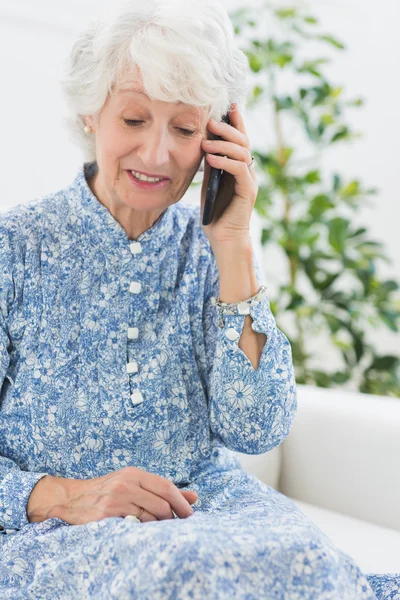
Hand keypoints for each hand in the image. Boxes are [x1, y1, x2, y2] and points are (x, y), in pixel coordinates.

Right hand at [31, 467, 197, 524]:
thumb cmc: (108, 491)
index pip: (166, 486)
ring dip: (157, 528)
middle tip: (174, 527)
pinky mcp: (104, 516)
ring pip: (149, 519)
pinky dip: (141, 532)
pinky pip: (133, 527)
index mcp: (133, 473)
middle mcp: (125, 484)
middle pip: (161, 505)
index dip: (181, 502)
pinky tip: (140, 532)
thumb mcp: (133, 483)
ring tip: (156, 530)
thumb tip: (194, 497)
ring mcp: (114, 500)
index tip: (190, 515)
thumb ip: (161, 489)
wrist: (71, 498)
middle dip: (172, 519)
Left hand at [200, 104, 257, 248]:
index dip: (236, 121)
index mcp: (239, 167)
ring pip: (243, 153)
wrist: (223, 238)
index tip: (228, 105)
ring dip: (224, 144)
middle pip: (244, 141)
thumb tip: (203, 142)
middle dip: (229, 128)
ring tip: (206, 140)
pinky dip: (225, 161)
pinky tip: (211, 158)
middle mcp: (248, 171)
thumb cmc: (215, 212)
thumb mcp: (209, 183)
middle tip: (212, 120)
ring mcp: (249, 181)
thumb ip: (211, 164)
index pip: (240, 139)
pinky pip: (239, 170)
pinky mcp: (247, 191)